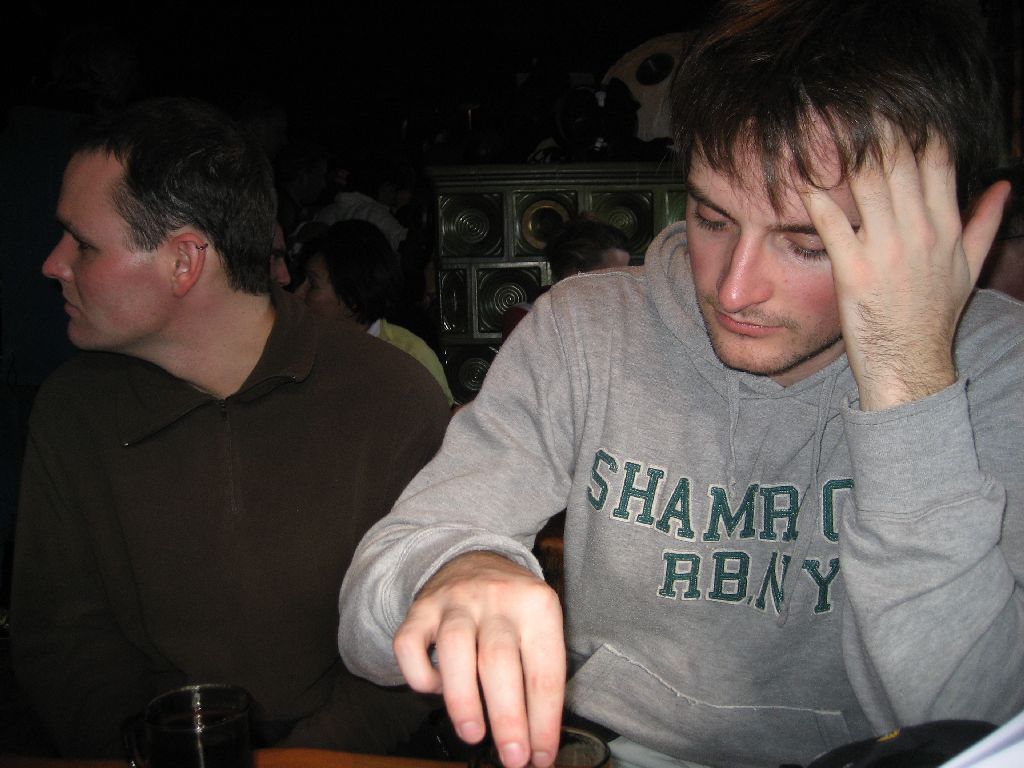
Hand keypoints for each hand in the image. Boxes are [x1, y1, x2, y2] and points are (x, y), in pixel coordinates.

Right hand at [393, 551, 565, 767]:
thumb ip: (540, 672)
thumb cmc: (513, 608)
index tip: (541, 756)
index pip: (544, 670)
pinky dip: (420, 675)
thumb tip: (540, 740)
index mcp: (537, 605)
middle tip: (512, 757)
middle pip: (500, 661)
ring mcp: (454, 601)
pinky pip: (409, 645)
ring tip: (473, 734)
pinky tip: (437, 689)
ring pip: (455, 650)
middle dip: (507, 717)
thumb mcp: (540, 624)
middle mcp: (496, 598)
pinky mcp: (420, 608)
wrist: (474, 558)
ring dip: (464, 700)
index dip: (544, 720)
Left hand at [799, 133, 1009, 409]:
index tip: (896, 108)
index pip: (936, 162)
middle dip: (877, 130)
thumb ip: (984, 223)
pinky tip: (803, 177)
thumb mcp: (967, 269)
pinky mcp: (853, 271)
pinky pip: (833, 224)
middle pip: (898, 164)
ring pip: (866, 185)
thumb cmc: (933, 316)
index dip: (916, 129)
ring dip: (844, 152)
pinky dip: (817, 198)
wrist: (910, 363)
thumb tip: (1002, 187)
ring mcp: (885, 251)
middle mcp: (918, 233)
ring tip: (826, 126)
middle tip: (855, 105)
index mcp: (945, 227)